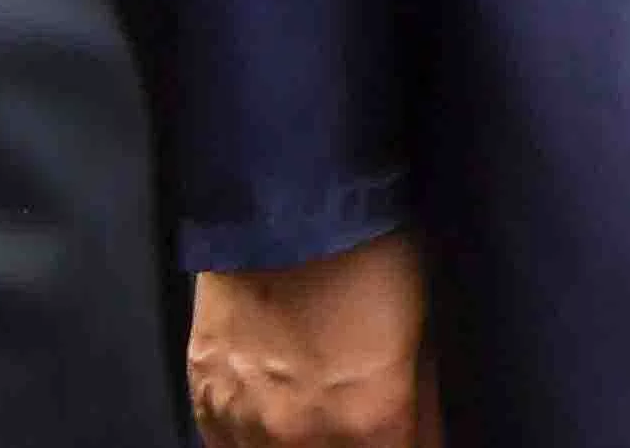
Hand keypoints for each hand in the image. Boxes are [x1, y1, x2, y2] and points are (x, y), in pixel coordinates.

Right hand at [188, 233, 433, 447]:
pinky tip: (276, 420)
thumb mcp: (423, 326)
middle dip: (362, 443)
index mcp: (369, 419)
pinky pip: (227, 446)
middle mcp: (301, 435)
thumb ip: (422, 397)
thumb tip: (424, 430)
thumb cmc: (368, 252)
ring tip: (324, 415)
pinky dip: (255, 440)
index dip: (412, 443)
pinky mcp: (204, 398)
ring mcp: (244, 422)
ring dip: (305, 444)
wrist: (287, 205)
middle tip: (366, 421)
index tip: (409, 430)